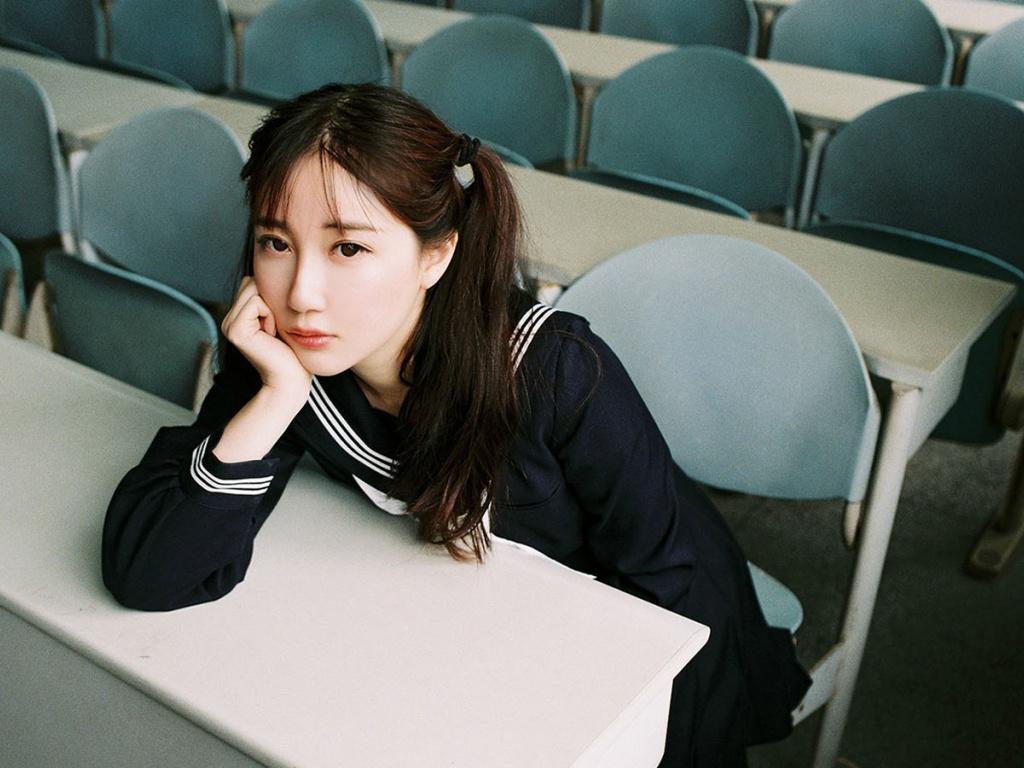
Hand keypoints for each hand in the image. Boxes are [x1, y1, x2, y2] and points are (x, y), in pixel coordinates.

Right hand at [221, 277, 310, 400]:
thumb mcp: (280, 319)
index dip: (271, 297)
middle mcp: (228, 319)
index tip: (277, 324)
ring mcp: (229, 324)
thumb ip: (269, 299)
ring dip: (272, 308)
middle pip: (251, 282)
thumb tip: (268, 273)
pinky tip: (271, 335)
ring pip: (254, 289)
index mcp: (238, 316)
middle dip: (271, 300)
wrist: (290, 380)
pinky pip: (256, 302)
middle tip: (275, 329)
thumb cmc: (293, 352)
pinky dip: (270, 315)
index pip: (252, 282)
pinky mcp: (235, 329)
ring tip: (273, 332)